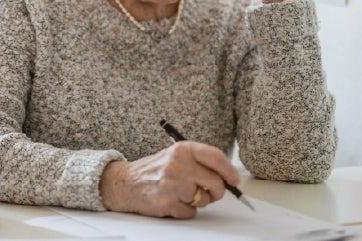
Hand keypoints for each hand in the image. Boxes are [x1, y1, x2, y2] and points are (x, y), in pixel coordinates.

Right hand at [99, 141, 239, 218]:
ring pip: (205, 199)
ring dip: (198, 201)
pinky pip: (192, 212)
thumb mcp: (176, 155)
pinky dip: (186, 210)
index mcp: (182, 149)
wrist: (127, 182)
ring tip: (183, 193)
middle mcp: (177, 164)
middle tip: (208, 191)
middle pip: (215, 182)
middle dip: (216, 191)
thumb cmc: (156, 169)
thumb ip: (200, 161)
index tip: (234, 180)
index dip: (229, 170)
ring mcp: (172, 184)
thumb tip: (228, 177)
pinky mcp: (167, 202)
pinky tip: (173, 201)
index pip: (215, 157)